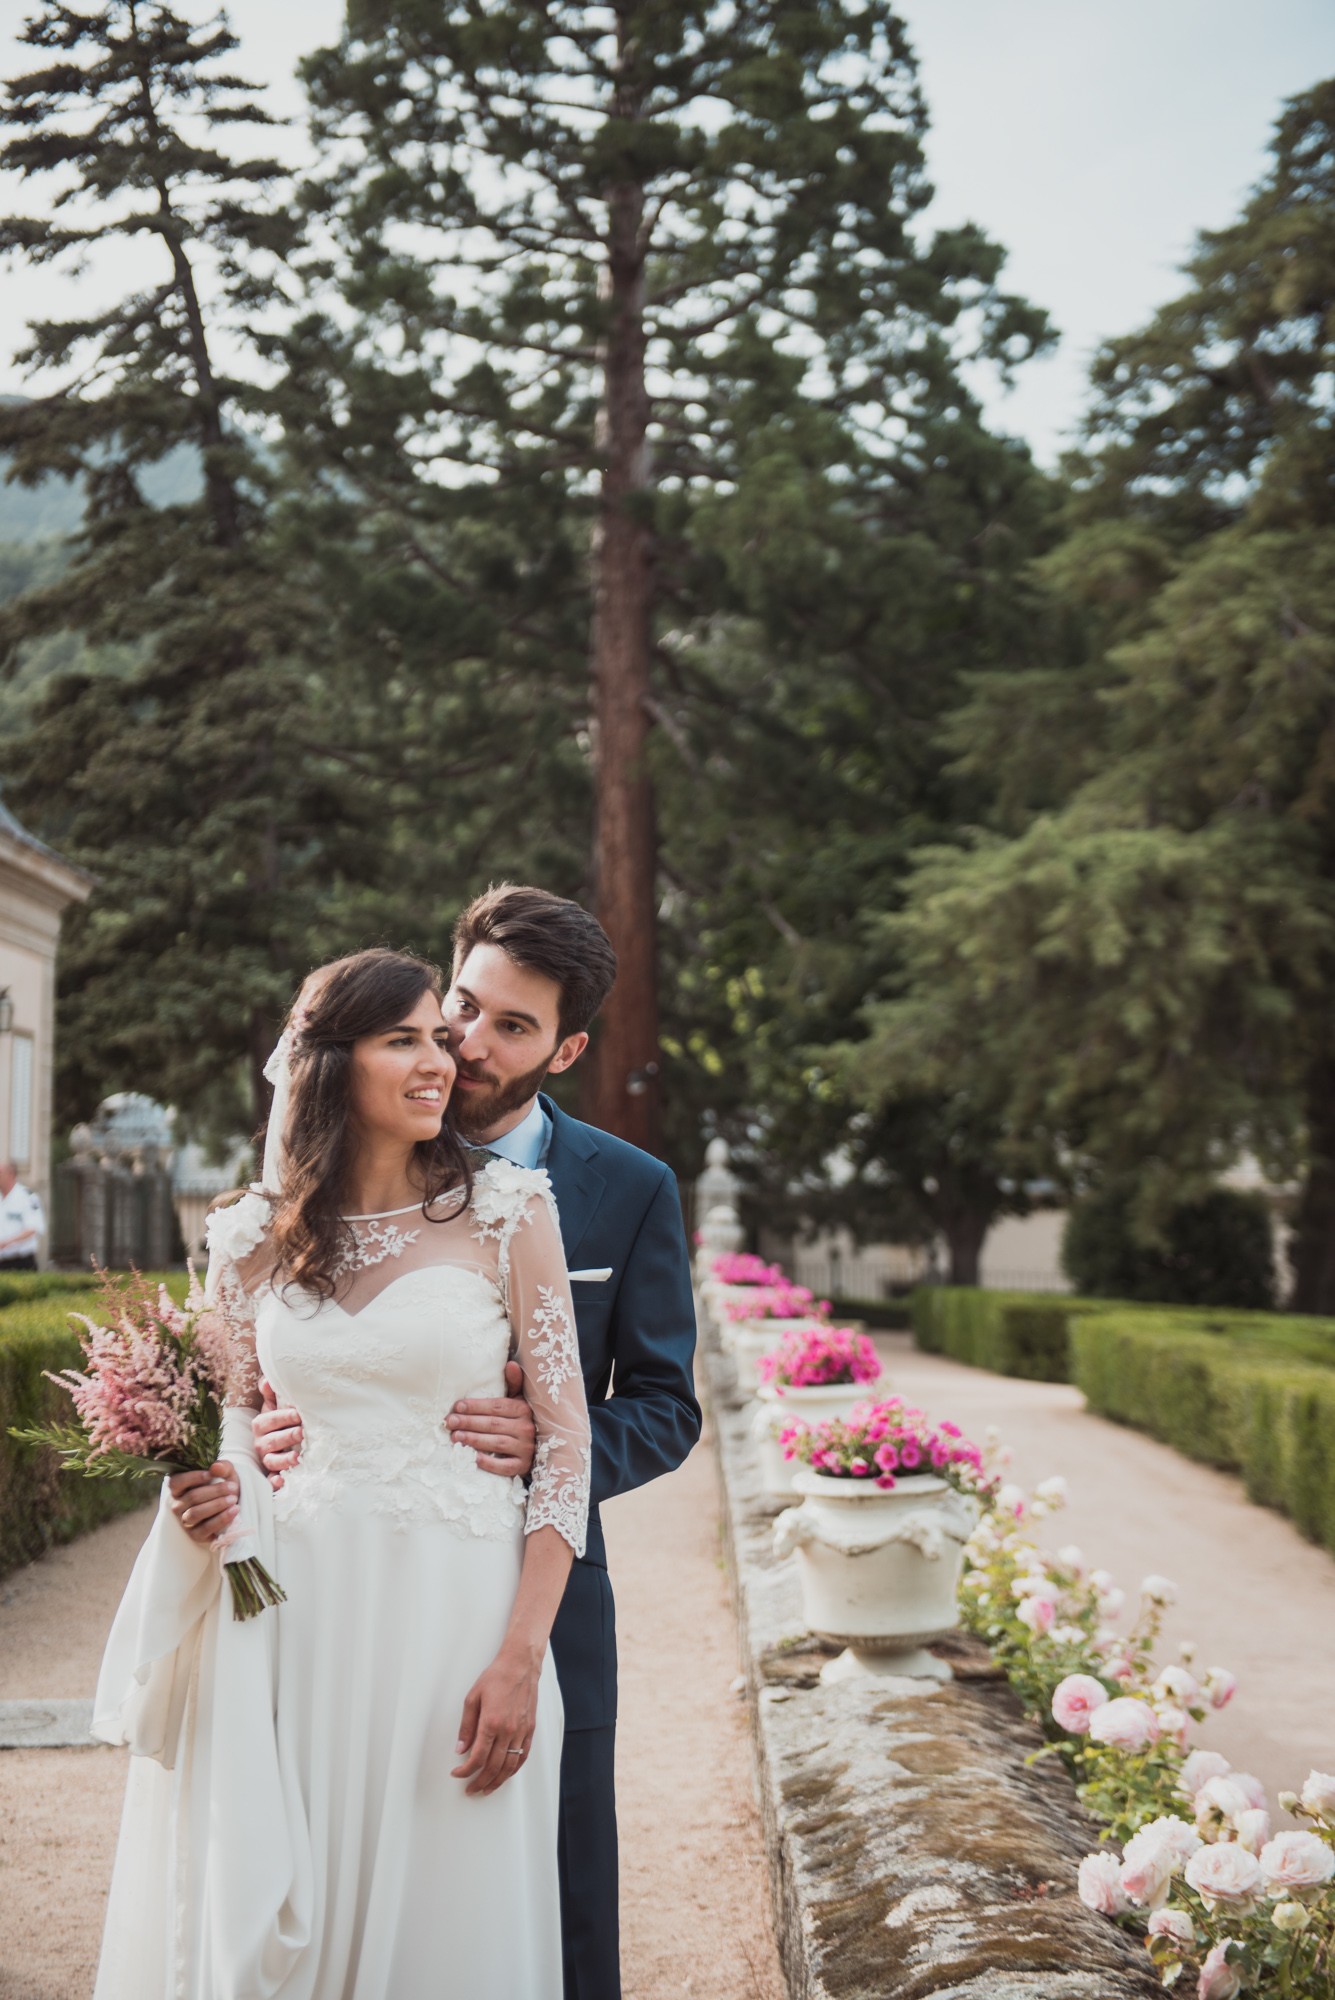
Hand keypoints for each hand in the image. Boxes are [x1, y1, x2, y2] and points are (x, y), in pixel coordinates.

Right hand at [168, 1462, 238, 1545]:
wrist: (232, 1504)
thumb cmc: (223, 1485)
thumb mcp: (225, 1472)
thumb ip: (222, 1467)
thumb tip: (216, 1467)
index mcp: (178, 1488)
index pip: (175, 1482)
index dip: (193, 1478)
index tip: (211, 1474)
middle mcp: (177, 1505)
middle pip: (192, 1497)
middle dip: (215, 1491)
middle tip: (233, 1487)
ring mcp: (185, 1521)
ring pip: (196, 1513)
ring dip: (217, 1505)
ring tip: (233, 1499)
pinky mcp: (196, 1535)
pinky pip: (206, 1528)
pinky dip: (222, 1519)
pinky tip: (234, 1510)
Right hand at [253, 1379, 303, 1490]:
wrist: (282, 1437)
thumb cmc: (281, 1419)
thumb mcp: (275, 1405)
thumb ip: (271, 1393)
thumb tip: (268, 1380)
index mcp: (261, 1425)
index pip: (270, 1420)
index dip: (283, 1417)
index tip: (299, 1414)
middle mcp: (261, 1443)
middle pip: (271, 1441)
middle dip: (287, 1437)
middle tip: (302, 1433)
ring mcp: (266, 1459)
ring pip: (271, 1461)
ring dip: (284, 1460)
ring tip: (298, 1457)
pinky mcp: (273, 1474)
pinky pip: (270, 1480)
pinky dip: (275, 1482)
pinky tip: (282, 1482)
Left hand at [446, 1360, 536, 1476]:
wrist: (540, 1449)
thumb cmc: (521, 1422)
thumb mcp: (520, 1401)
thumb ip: (514, 1384)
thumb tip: (511, 1364)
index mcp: (523, 1410)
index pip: (496, 1406)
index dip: (476, 1406)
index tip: (457, 1406)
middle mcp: (526, 1428)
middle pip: (493, 1424)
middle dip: (469, 1422)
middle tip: (449, 1422)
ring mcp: (525, 1448)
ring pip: (497, 1443)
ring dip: (474, 1440)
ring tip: (455, 1437)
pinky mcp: (523, 1466)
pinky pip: (505, 1466)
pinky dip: (490, 1463)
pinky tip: (474, 1458)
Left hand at [451, 1642, 541, 1794]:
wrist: (520, 1665)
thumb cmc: (496, 1677)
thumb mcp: (472, 1698)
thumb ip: (466, 1726)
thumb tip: (460, 1749)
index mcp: (491, 1723)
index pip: (477, 1757)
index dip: (465, 1771)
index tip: (457, 1774)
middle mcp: (508, 1731)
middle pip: (493, 1767)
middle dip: (479, 1782)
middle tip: (470, 1789)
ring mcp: (521, 1732)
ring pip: (509, 1767)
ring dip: (497, 1781)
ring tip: (486, 1789)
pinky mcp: (530, 1730)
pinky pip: (523, 1756)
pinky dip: (514, 1770)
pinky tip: (506, 1774)